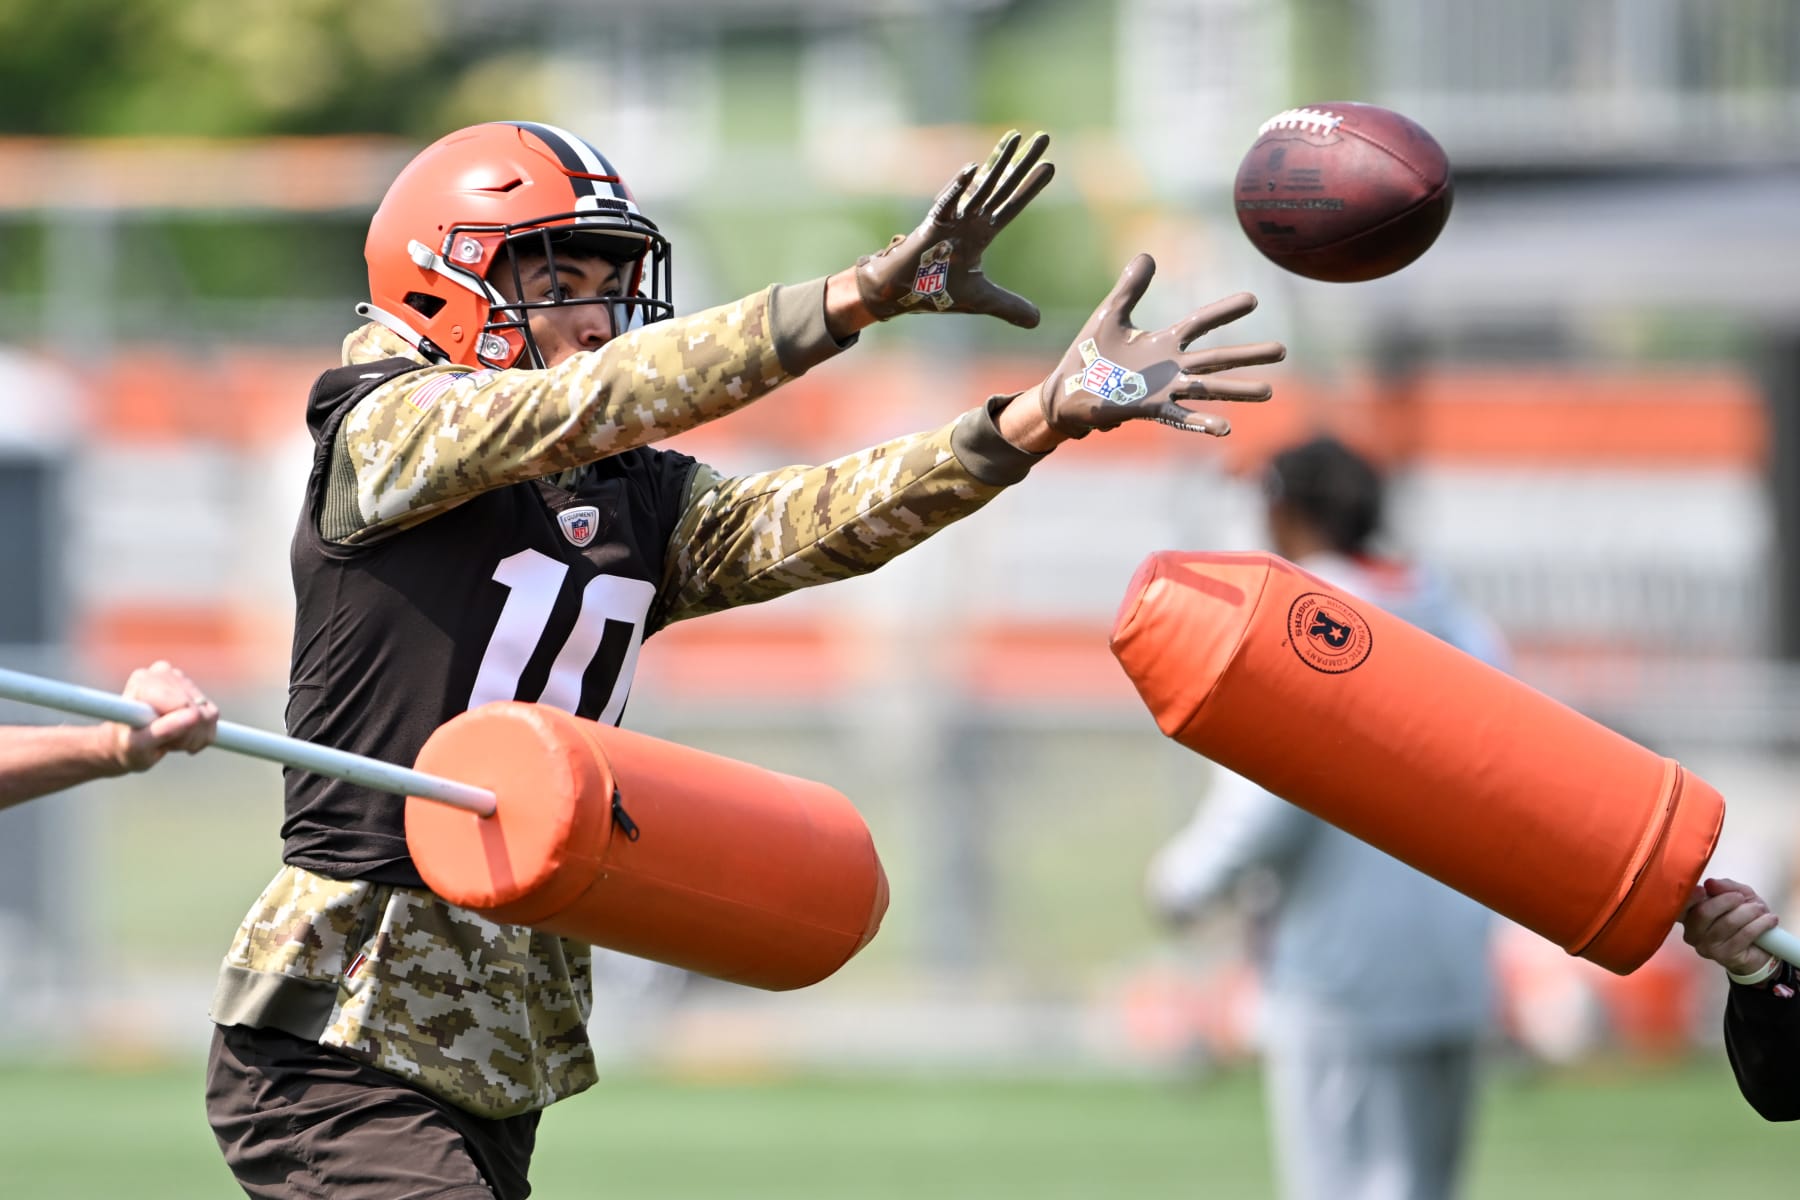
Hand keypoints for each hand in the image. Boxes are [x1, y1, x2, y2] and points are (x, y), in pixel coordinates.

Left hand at [109, 661, 218, 772]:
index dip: (178, 730)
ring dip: (195, 736)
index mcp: (143, 682)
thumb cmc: (126, 746)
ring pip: (210, 714)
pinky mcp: (194, 689)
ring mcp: (180, 678)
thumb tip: (194, 717)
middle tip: (164, 743)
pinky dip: (203, 734)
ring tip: (171, 740)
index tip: (158, 741)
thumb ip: (163, 731)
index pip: (182, 706)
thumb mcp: (137, 747)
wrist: (126, 743)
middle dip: (187, 735)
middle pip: (198, 710)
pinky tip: (182, 735)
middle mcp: (163, 673)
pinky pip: (214, 715)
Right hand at [852, 129, 1052, 327]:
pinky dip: (958, 188)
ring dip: (998, 162)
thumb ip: (1009, 306)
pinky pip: (946, 204)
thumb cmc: (935, 290)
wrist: (899, 293)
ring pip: (980, 186)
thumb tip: (1037, 321)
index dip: (1031, 187)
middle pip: (1003, 186)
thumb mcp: (981, 300)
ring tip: (1015, 137)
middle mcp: (969, 220)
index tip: (1051, 165)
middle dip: (1023, 162)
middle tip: (1044, 137)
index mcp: (980, 233)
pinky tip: (972, 169)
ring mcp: (951, 220)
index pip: (1012, 205)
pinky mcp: (931, 227)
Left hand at [1038, 254, 1284, 438]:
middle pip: (1216, 358)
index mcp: (1162, 342)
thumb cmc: (1088, 354)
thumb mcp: (1110, 314)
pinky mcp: (1149, 408)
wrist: (1067, 391)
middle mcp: (1170, 367)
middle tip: (1282, 350)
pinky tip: (1225, 428)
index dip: (1224, 311)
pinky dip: (1202, 422)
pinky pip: (1181, 415)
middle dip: (1248, 355)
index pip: (1200, 323)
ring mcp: (1163, 389)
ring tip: (1268, 391)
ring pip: (1208, 389)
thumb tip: (1148, 255)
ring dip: (1237, 390)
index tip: (1253, 299)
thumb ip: (1130, 287)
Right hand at [1681, 877, 1778, 976]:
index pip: (1679, 907)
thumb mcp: (1737, 895)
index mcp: (1688, 917)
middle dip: (1726, 900)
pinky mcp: (1725, 957)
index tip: (1704, 890)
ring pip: (1727, 923)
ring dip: (1749, 912)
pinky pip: (1744, 935)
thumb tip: (1710, 883)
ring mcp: (1707, 947)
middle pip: (1704, 912)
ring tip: (1760, 909)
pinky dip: (1760, 924)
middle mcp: (1691, 933)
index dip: (1690, 897)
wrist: (1760, 949)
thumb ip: (1724, 887)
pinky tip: (1769, 920)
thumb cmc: (1743, 918)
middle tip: (1742, 898)